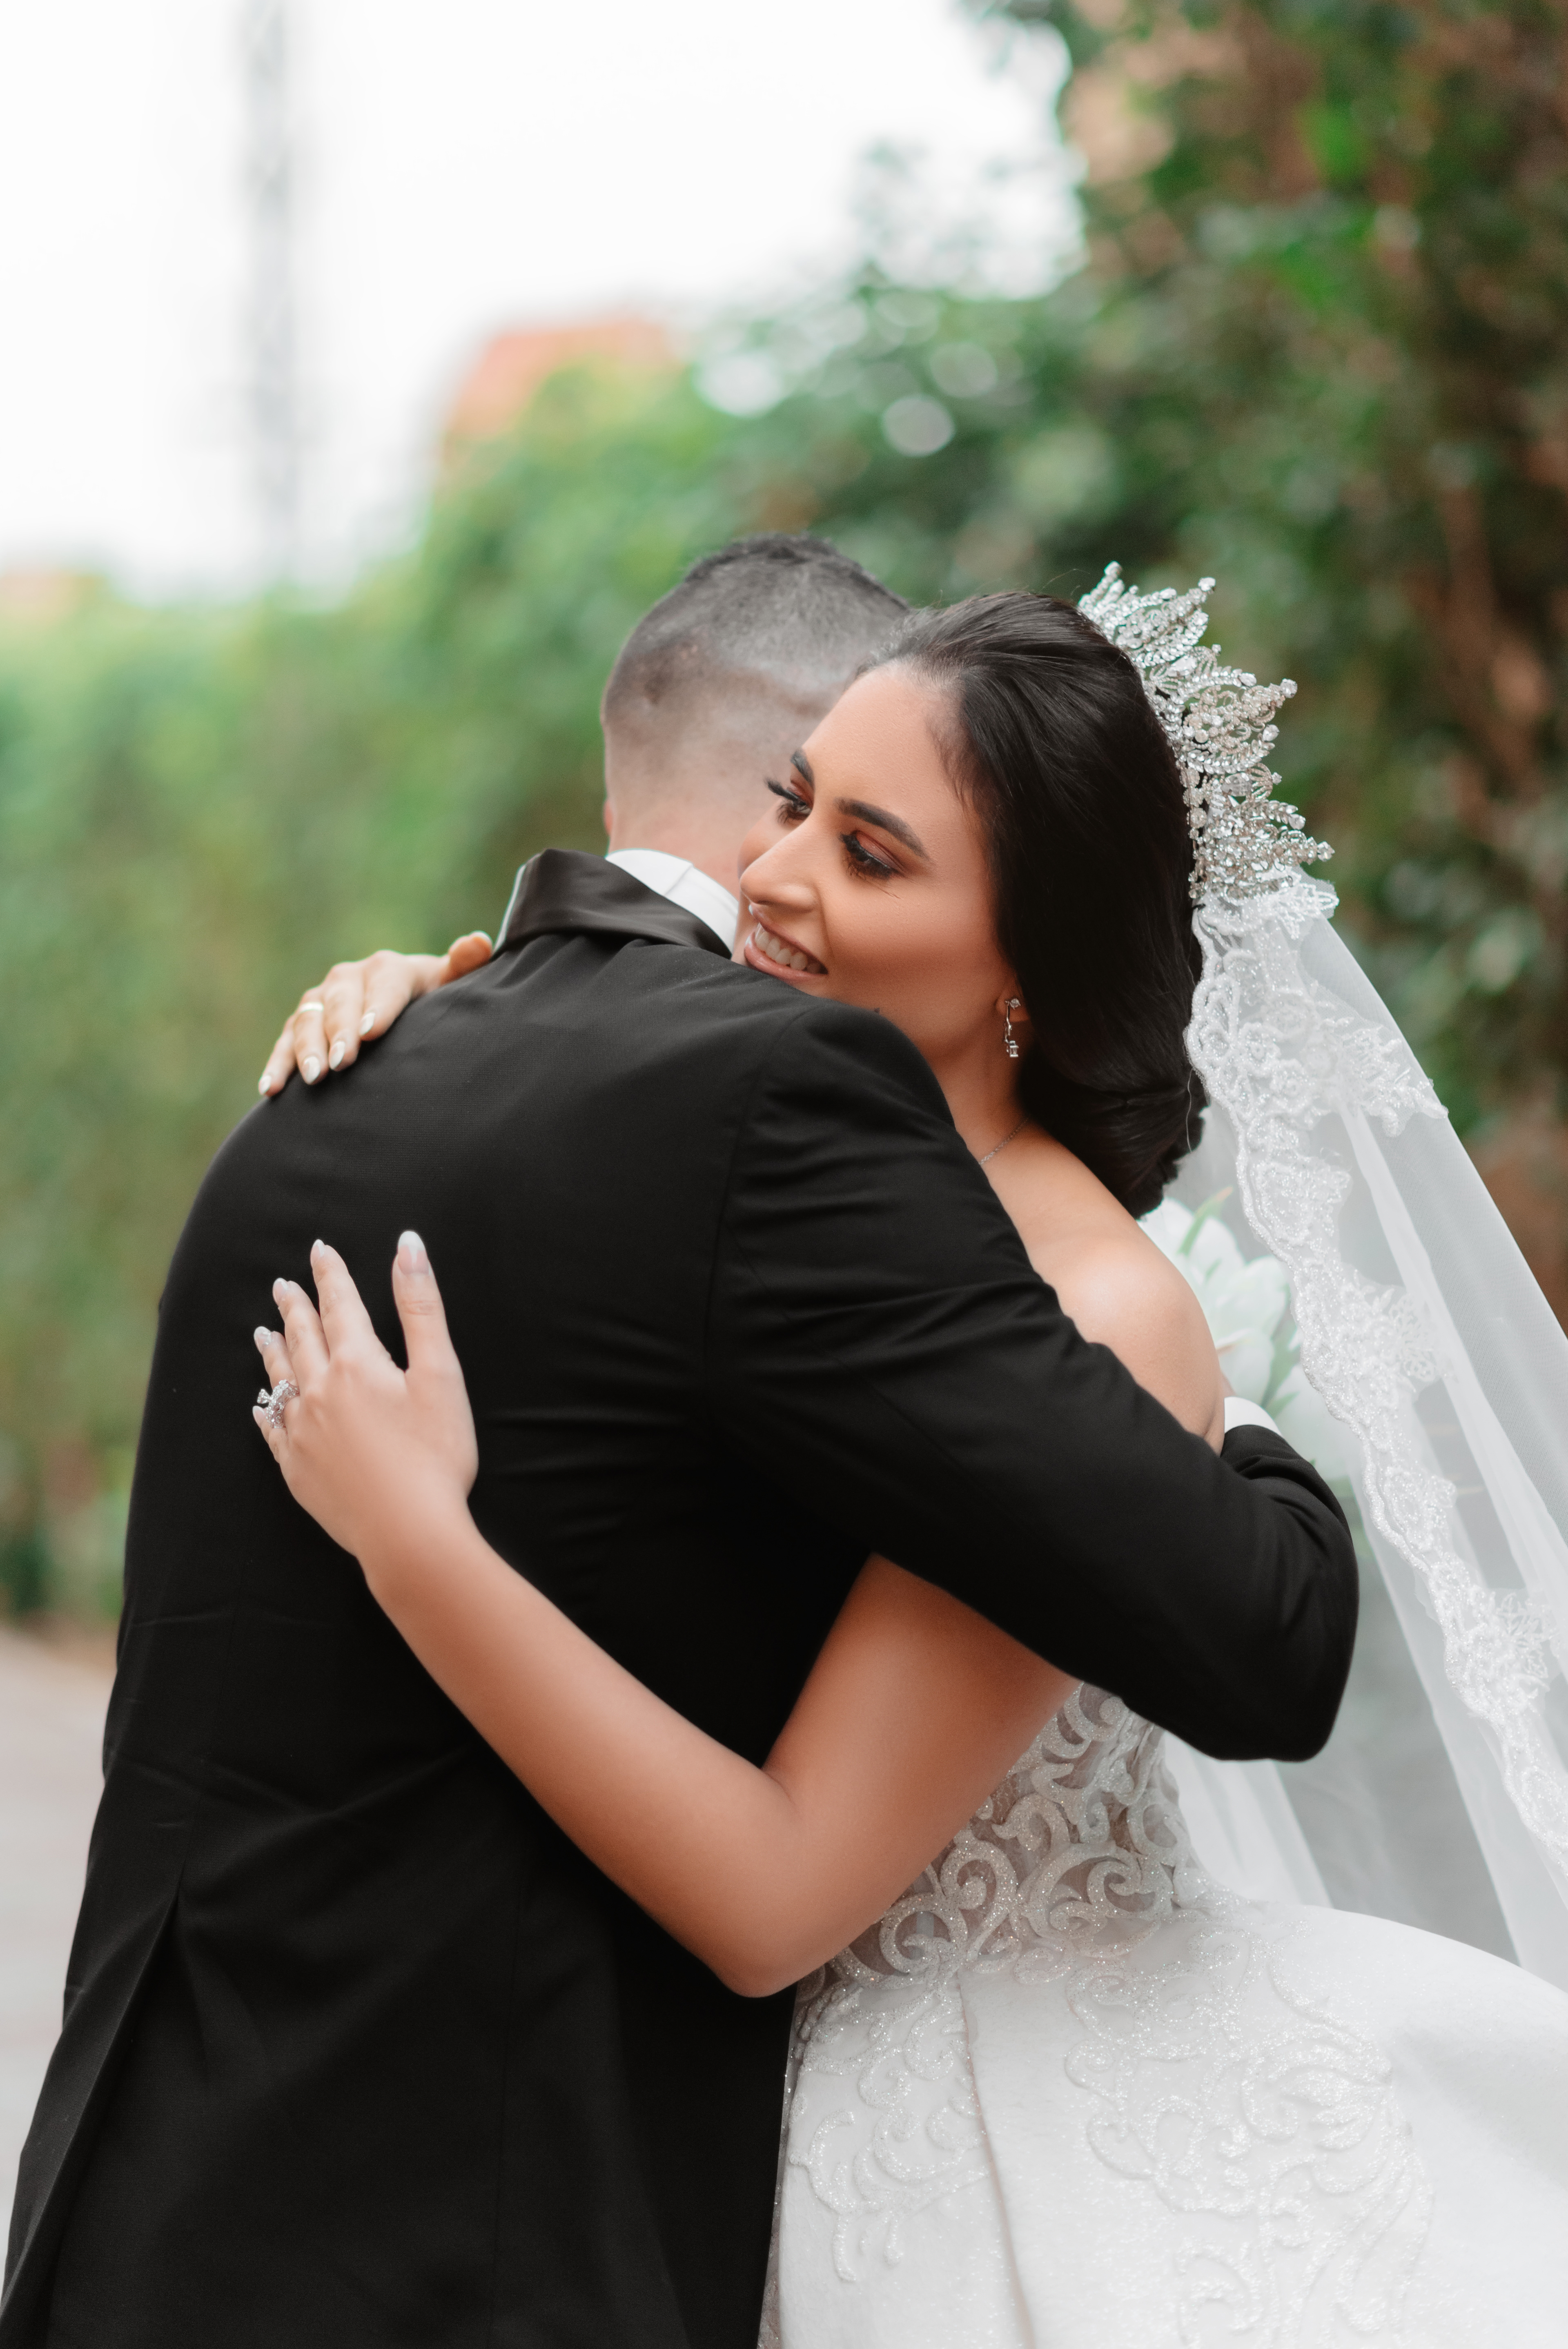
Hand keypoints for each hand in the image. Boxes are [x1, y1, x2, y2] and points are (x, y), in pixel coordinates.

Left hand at [252, 1234, 477, 1573]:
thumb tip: (408, 1245)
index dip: (331, 1274)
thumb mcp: (440, 1374)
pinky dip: (265, 1409)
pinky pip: (271, 1429)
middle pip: (303, 1337)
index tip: (319, 1249)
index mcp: (357, 1365)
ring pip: (280, 1379)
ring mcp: (302, 1433)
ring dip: (274, 1350)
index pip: (340, 1306)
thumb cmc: (435, 1455)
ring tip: (263, 1331)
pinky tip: (259, 1404)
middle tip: (283, 1285)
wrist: (407, 1533)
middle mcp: (320, 1393)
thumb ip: (421, 1307)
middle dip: (295, 1307)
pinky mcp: (297, 1470)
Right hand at [258, 934, 492, 1095]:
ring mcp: (323, 999)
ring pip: (308, 1020)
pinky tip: (271, 1089)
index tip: (372, 1034)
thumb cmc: (435, 1001)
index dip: (378, 1008)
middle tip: (341, 1064)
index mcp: (390, 969)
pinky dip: (277, 1063)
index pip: (384, 985)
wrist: (408, 1008)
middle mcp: (351, 978)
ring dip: (306, 1048)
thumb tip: (478, 942)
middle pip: (340, 1001)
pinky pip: (285, 1041)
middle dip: (339, 1032)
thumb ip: (465, 966)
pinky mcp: (302, 1023)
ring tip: (313, 1078)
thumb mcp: (452, 986)